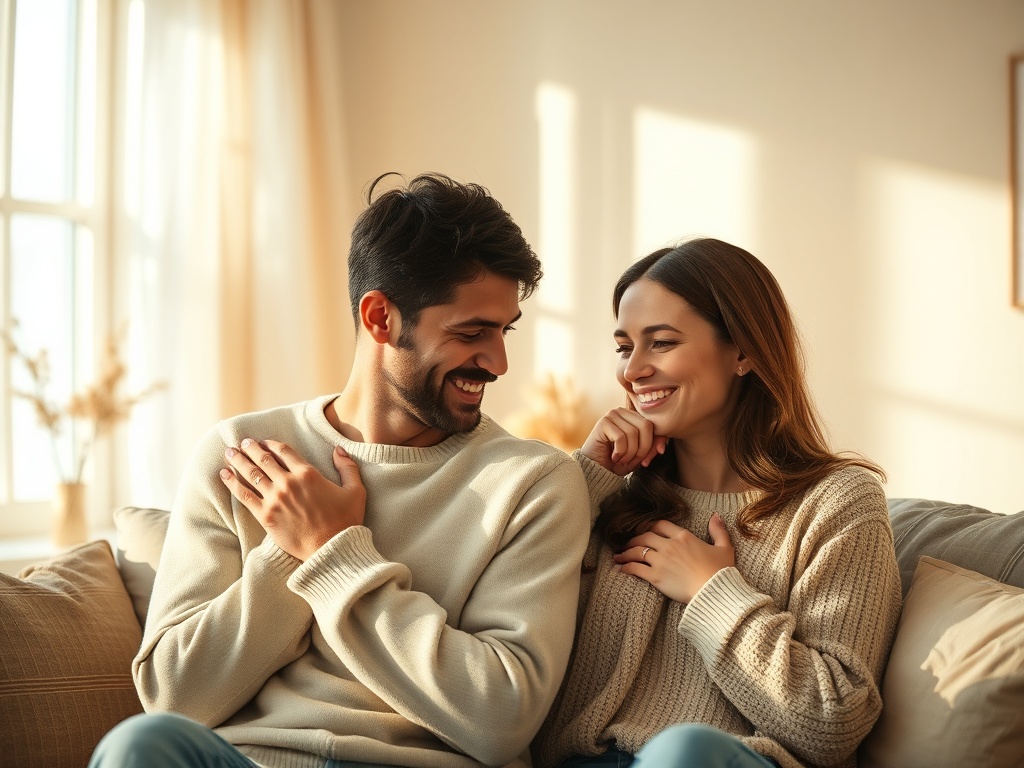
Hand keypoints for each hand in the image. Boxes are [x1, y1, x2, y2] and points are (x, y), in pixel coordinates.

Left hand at [219, 438, 365, 560]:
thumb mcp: (355, 490)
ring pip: (251, 474)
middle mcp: (288, 482)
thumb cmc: (346, 520)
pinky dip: (233, 483)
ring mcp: (275, 499)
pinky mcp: (266, 516)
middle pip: (264, 459)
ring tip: (229, 453)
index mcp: (308, 473)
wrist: (332, 549)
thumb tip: (339, 450)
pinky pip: (244, 495)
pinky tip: (224, 475)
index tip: (264, 441)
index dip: (272, 443)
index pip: (284, 451)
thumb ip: (347, 467)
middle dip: (251, 448)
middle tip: (242, 443)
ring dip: (238, 461)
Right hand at [580, 406, 666, 475]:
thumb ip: (651, 449)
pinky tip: (613, 457)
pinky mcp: (603, 422)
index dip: (655, 442)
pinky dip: (620, 452)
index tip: (654, 456)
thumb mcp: (638, 456)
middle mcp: (622, 411)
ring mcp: (611, 415)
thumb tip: (662, 447)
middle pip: (646, 426)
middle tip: (633, 461)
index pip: (652, 425)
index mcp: (632, 416)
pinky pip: (621, 438)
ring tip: (621, 460)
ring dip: (630, 453)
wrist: (594, 470)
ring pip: (633, 433)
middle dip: (643, 448)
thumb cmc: (616, 462)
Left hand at [613, 514, 734, 603]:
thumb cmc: (721, 571)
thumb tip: (715, 516)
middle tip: (627, 544)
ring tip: (618, 555)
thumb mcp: (724, 548)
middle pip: (644, 536)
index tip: (644, 531)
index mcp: (684, 536)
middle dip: (633, 539)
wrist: (714, 592)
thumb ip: (718, 530)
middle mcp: (669, 545)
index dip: (650, 527)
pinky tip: (621, 568)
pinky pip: (635, 568)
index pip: (661, 525)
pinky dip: (626, 567)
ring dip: (625, 552)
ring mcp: (661, 560)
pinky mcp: (655, 576)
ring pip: (637, 551)